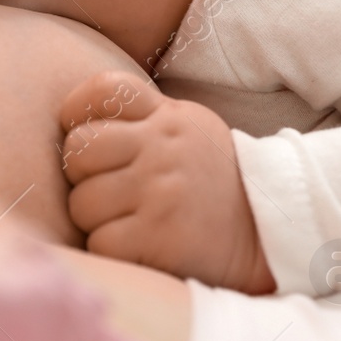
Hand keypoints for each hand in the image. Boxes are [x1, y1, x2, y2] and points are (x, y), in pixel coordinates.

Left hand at [59, 70, 274, 293]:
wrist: (265, 233)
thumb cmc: (211, 181)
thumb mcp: (187, 130)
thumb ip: (140, 117)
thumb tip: (74, 121)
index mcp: (168, 117)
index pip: (105, 91)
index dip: (77, 112)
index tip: (86, 138)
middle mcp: (163, 148)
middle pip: (78, 150)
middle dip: (83, 176)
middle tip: (110, 190)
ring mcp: (161, 192)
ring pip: (81, 203)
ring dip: (96, 219)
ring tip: (128, 221)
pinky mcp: (158, 236)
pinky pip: (100, 243)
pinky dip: (111, 250)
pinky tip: (138, 246)